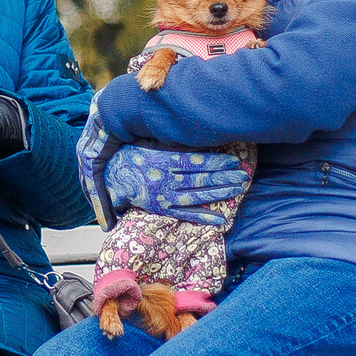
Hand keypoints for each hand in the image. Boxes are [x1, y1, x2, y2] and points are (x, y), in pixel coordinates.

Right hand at [103, 146, 250, 228]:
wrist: (111, 177)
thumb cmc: (132, 155)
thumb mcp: (150, 143)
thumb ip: (172, 143)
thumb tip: (196, 137)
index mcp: (162, 159)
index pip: (196, 160)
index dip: (217, 161)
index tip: (234, 160)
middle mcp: (165, 178)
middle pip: (200, 178)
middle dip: (224, 177)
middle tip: (243, 175)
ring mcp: (164, 196)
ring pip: (196, 196)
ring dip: (219, 193)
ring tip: (238, 189)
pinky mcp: (162, 209)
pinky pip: (186, 215)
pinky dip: (204, 217)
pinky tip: (221, 219)